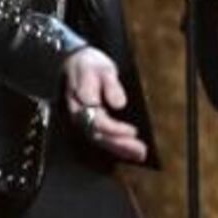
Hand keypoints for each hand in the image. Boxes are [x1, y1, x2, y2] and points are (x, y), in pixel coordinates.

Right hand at [63, 47, 147, 161]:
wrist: (76, 62)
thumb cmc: (90, 65)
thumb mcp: (102, 69)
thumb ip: (111, 85)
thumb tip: (119, 104)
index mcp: (81, 102)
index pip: (97, 121)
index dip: (115, 129)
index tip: (133, 132)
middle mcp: (80, 115)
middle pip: (99, 135)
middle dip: (120, 144)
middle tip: (141, 151)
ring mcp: (83, 120)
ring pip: (100, 140)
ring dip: (120, 149)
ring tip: (140, 154)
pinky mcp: (89, 122)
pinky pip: (102, 137)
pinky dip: (116, 146)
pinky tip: (130, 152)